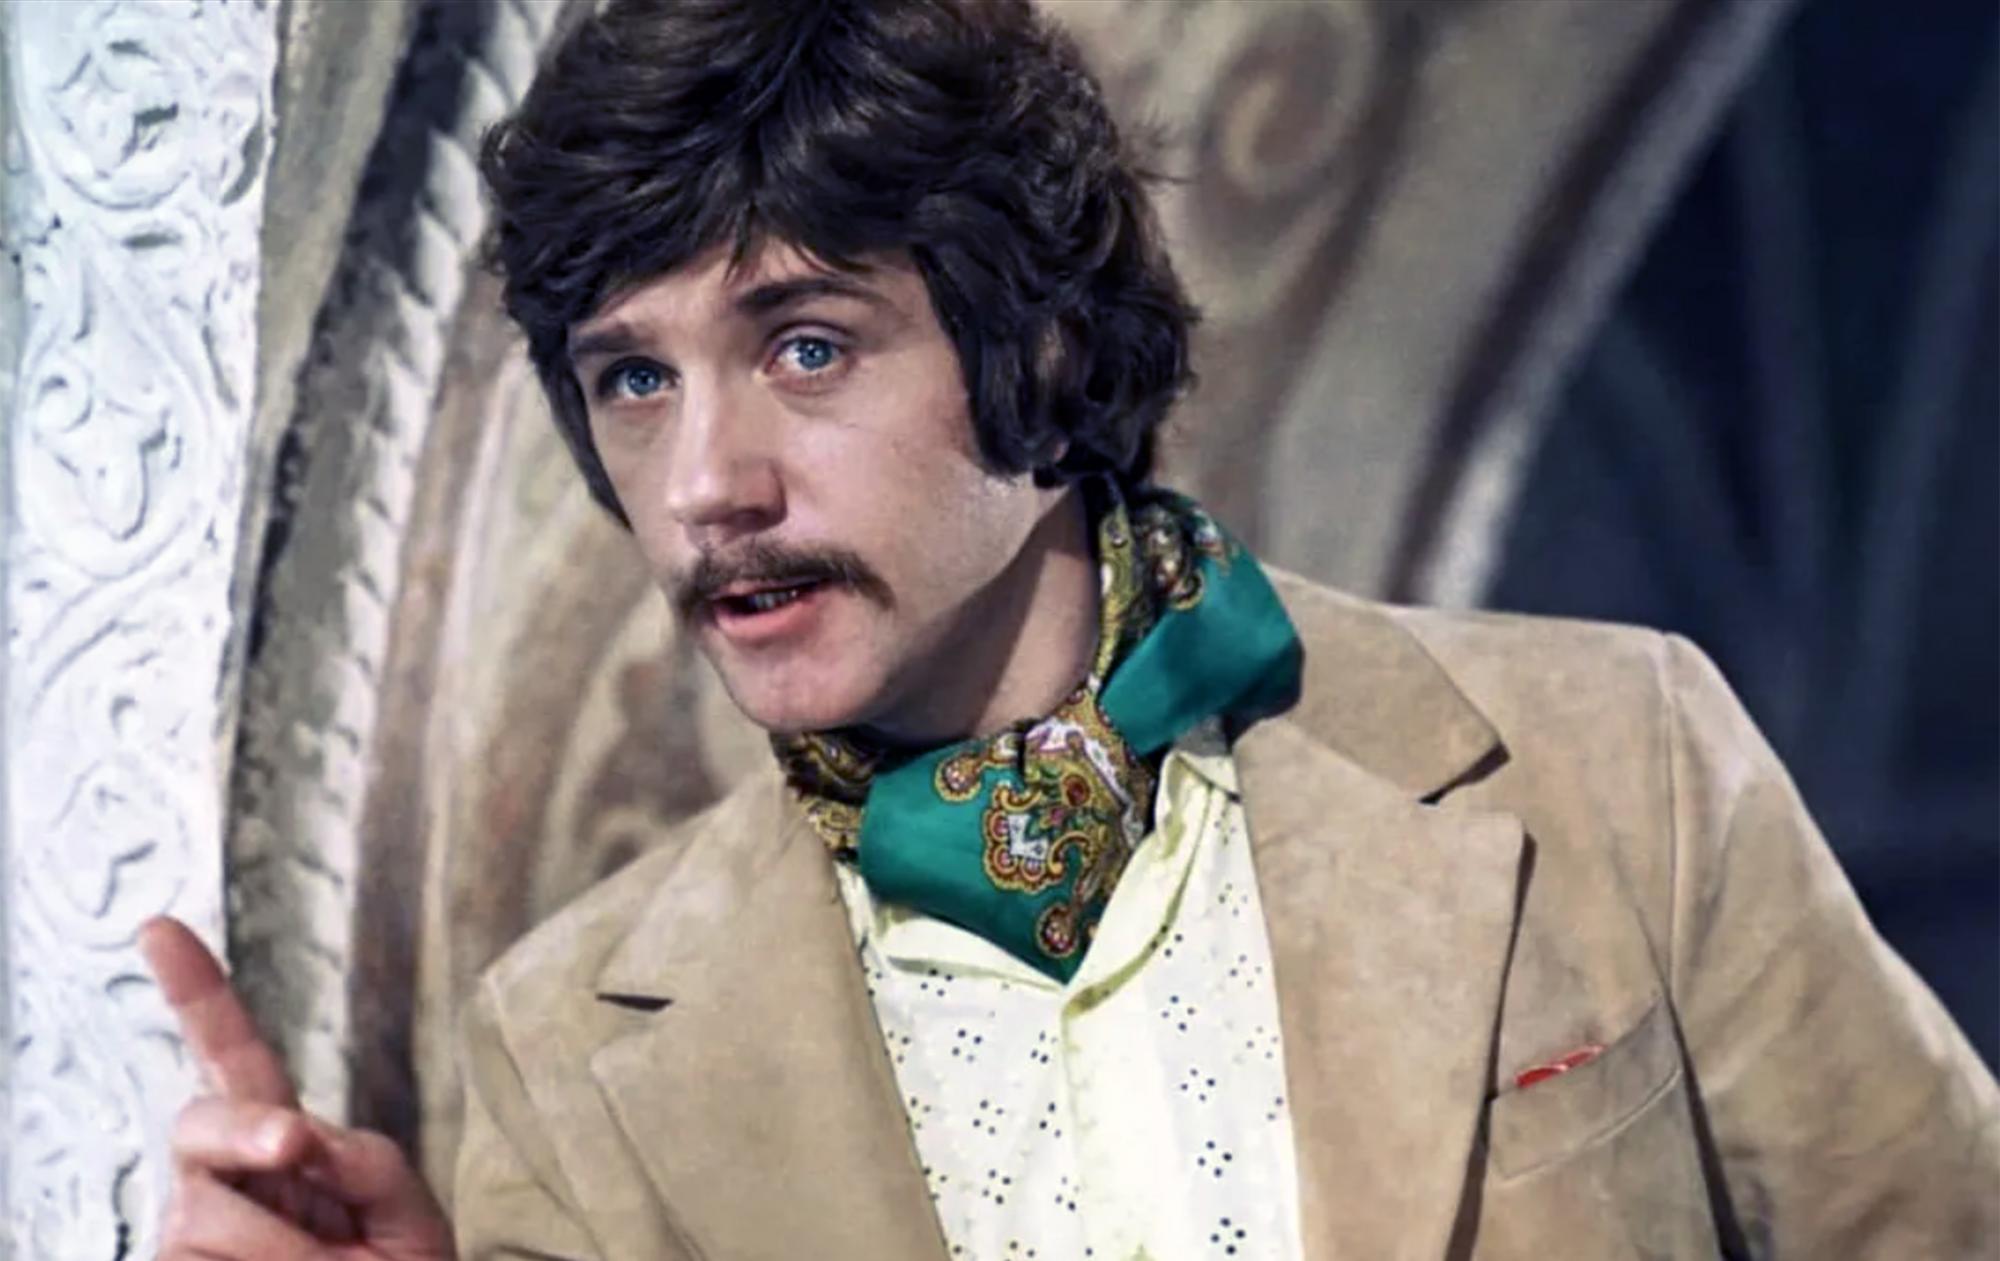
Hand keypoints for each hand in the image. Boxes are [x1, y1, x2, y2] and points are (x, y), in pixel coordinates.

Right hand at [141, 916, 456, 1259]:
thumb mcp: (410, 1213)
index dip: (197, 992)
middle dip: (241, 1133)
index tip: (160, 927)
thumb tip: (301, 1133)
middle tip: (292, 1152)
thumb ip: (368, 1160)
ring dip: (288, 1251)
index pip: (236, 1058)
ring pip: (208, 1218)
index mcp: (286, 1142)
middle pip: (197, 1126)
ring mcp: (191, 1232)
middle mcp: (224, 1179)